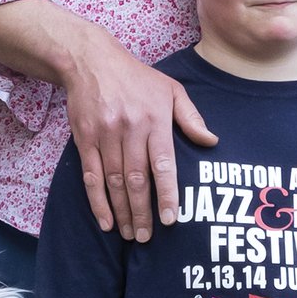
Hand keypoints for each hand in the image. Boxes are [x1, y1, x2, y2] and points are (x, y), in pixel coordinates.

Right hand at [60, 27, 218, 243]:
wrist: (91, 60)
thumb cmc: (136, 77)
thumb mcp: (170, 89)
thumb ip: (191, 117)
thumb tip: (212, 142)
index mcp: (155, 119)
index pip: (163, 164)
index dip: (167, 194)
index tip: (171, 219)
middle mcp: (130, 129)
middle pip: (137, 179)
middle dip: (142, 212)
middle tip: (146, 237)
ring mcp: (105, 135)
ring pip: (114, 181)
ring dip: (122, 211)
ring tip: (129, 234)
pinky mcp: (84, 139)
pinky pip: (91, 176)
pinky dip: (97, 201)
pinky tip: (105, 220)